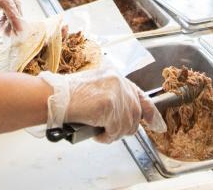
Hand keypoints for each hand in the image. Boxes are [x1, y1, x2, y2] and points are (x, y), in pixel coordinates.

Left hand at [0, 0, 23, 33]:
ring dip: (9, 18)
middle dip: (15, 19)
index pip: (9, 5)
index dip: (15, 18)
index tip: (20, 30)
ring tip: (4, 32)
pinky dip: (3, 14)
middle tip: (13, 35)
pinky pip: (2, 3)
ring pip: (8, 4)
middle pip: (12, 3)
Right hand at [39, 69, 165, 143]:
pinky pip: (115, 131)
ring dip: (113, 133)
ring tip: (100, 130)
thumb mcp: (95, 88)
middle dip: (125, 127)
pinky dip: (105, 136)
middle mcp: (119, 82)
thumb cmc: (68, 95)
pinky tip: (96, 132)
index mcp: (115, 76)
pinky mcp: (109, 106)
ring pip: (127, 125)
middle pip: (135, 114)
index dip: (151, 112)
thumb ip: (112, 96)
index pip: (140, 95)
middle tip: (111, 131)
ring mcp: (115, 94)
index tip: (157, 124)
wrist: (55, 96)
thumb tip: (125, 114)